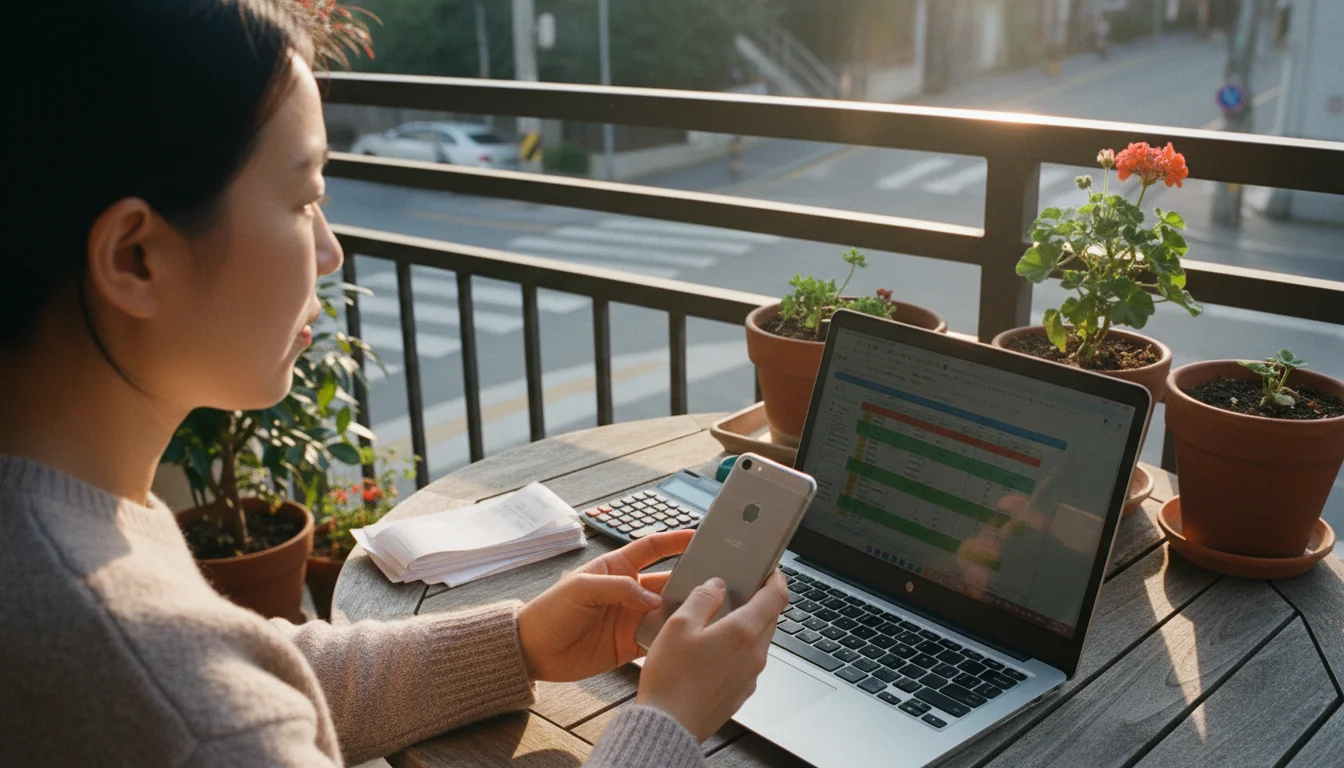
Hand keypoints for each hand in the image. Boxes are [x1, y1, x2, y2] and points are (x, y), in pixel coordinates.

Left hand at [517, 529, 693, 681]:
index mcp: (617, 568)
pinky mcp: (630, 644)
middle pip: (668, 580)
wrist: (533, 650)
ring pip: (667, 611)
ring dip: (684, 611)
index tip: (699, 536)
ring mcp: (631, 618)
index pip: (653, 548)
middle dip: (690, 579)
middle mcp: (629, 591)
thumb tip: (652, 598)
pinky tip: (685, 639)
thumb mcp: (581, 588)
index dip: (675, 540)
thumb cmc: (550, 611)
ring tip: (707, 611)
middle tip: (715, 580)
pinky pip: (657, 639)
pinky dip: (671, 639)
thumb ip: (618, 588)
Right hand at [636, 570, 788, 741]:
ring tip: (716, 623)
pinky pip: (747, 662)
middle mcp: (754, 654)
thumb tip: (716, 586)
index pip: (776, 597)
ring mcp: (750, 676)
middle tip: (737, 592)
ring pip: (758, 641)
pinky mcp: (741, 692)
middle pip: (769, 618)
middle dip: (758, 602)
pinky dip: (737, 650)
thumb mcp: (679, 625)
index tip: (770, 571)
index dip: (776, 579)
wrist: (669, 726)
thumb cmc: (671, 679)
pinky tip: (710, 652)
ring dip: (746, 627)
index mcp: (743, 632)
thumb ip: (702, 599)